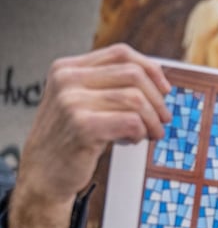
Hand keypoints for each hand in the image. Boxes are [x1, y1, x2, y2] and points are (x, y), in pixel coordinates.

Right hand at [8, 43, 171, 227]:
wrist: (43, 173)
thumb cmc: (70, 138)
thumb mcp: (82, 102)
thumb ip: (109, 86)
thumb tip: (159, 81)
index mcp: (67, 68)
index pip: (121, 54)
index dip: (151, 69)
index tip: (165, 90)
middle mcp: (67, 80)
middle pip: (134, 75)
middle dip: (157, 100)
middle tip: (163, 119)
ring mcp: (72, 102)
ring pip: (136, 99)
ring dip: (152, 120)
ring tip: (150, 134)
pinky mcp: (83, 126)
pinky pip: (132, 122)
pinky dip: (141, 133)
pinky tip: (132, 141)